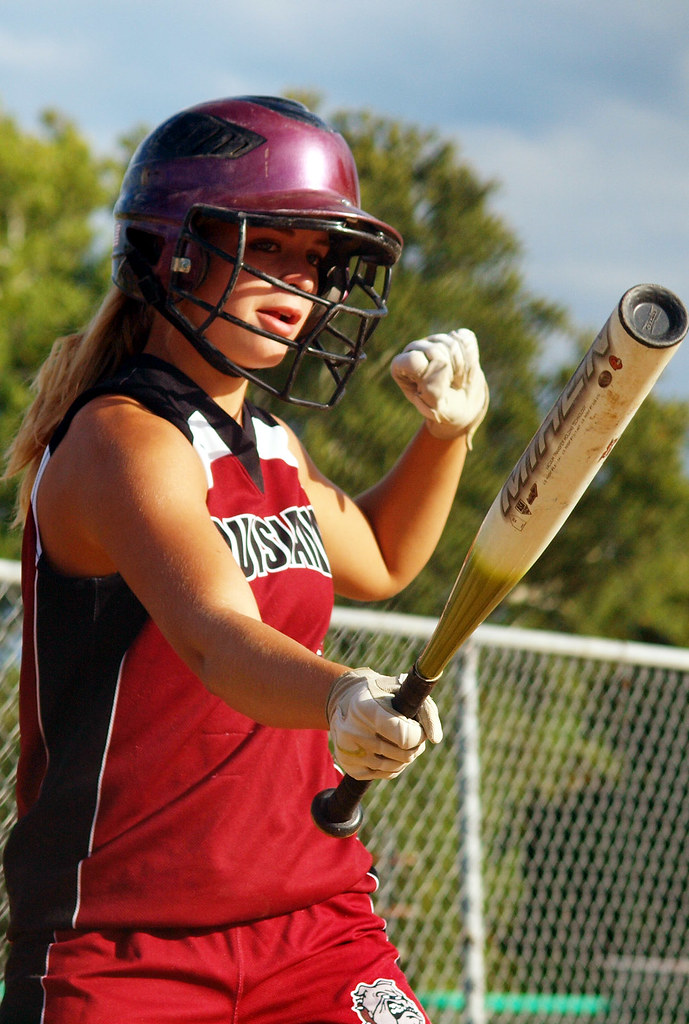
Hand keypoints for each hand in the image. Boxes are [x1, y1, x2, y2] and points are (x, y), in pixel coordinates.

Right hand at [326, 668, 441, 780]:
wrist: (347, 700)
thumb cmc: (382, 693)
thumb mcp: (403, 688)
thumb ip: (426, 710)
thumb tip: (435, 739)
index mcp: (364, 708)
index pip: (404, 737)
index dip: (419, 734)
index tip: (418, 726)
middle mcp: (352, 731)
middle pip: (403, 755)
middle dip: (415, 745)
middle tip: (412, 733)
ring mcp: (348, 751)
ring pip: (396, 767)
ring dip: (406, 756)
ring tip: (402, 740)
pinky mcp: (348, 765)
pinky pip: (385, 774)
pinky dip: (394, 764)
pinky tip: (389, 749)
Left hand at [391, 329, 488, 445]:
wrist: (461, 403)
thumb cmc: (442, 406)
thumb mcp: (435, 407)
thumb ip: (433, 390)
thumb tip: (443, 363)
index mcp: (400, 366)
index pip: (414, 360)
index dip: (431, 376)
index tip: (437, 391)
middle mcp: (414, 348)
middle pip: (436, 350)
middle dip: (450, 373)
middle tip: (451, 387)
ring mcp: (434, 339)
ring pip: (452, 343)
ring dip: (462, 368)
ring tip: (458, 380)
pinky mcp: (452, 336)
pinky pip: (466, 339)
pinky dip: (472, 357)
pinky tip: (466, 368)